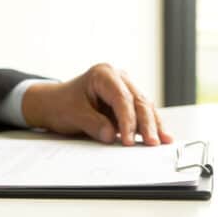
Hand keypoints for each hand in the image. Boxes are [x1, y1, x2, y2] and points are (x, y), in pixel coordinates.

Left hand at [21, 63, 171, 145]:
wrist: (55, 104)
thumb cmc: (62, 104)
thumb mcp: (73, 115)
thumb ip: (93, 124)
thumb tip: (110, 135)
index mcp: (103, 74)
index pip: (122, 98)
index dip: (128, 121)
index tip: (128, 140)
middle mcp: (118, 77)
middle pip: (139, 101)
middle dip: (147, 124)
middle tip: (152, 142)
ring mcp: (125, 88)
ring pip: (145, 107)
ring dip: (153, 125)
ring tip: (163, 141)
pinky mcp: (128, 101)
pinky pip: (142, 113)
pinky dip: (149, 125)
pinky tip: (160, 136)